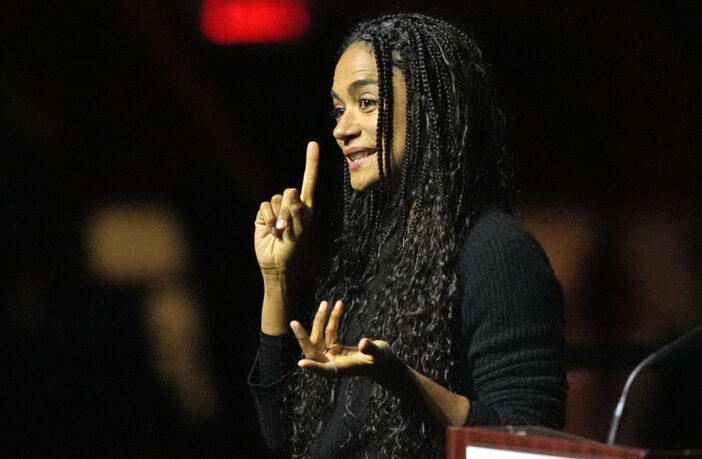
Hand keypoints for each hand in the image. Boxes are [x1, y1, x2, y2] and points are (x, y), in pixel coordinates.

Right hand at [254, 142, 318, 276]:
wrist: (276, 264)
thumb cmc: (294, 250)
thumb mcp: (300, 231)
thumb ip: (297, 210)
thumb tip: (291, 190)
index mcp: (306, 206)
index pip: (309, 180)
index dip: (311, 162)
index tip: (313, 144)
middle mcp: (292, 204)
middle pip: (288, 192)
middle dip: (287, 210)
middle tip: (289, 229)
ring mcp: (277, 208)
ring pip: (275, 199)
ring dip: (277, 218)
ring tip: (281, 233)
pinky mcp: (264, 214)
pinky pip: (264, 206)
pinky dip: (268, 220)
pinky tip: (271, 232)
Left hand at [290, 300, 393, 379]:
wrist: (383, 362)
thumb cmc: (382, 361)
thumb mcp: (379, 354)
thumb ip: (371, 349)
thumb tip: (364, 342)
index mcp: (341, 369)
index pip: (324, 370)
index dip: (313, 367)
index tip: (301, 363)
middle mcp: (333, 363)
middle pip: (313, 350)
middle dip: (303, 336)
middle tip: (293, 323)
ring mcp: (332, 355)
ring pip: (320, 337)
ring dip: (322, 320)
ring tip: (326, 303)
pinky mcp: (335, 348)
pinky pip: (330, 332)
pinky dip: (333, 319)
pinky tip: (338, 305)